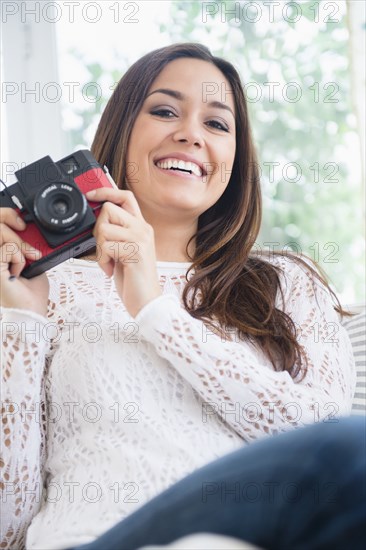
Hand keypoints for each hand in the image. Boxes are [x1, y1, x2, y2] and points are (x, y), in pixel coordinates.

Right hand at [0, 209, 48, 316]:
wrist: (30, 312)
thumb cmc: (31, 294)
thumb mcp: (33, 264)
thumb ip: (27, 247)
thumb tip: (30, 232)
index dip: (7, 215)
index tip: (23, 224)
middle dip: (17, 230)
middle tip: (31, 250)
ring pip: (2, 233)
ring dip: (20, 247)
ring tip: (25, 263)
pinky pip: (7, 249)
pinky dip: (19, 259)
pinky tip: (17, 273)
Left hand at [86, 188, 161, 316]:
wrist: (146, 301)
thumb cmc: (133, 279)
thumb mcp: (123, 250)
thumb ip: (116, 234)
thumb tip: (97, 219)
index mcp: (141, 227)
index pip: (126, 196)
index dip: (106, 191)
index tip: (91, 194)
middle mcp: (143, 229)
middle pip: (109, 209)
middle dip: (98, 229)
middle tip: (104, 247)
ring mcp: (141, 239)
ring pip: (104, 228)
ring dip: (100, 248)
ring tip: (109, 261)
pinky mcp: (136, 251)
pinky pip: (106, 246)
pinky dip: (103, 260)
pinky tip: (110, 269)